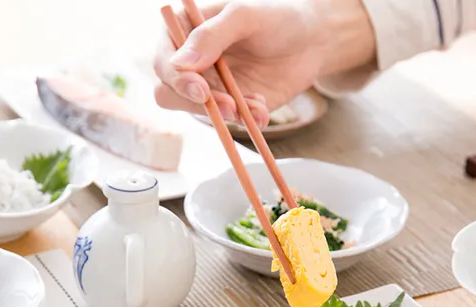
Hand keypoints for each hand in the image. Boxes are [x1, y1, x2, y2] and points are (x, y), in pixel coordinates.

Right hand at [153, 0, 375, 125]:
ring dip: (226, 114)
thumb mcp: (245, 16)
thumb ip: (212, 35)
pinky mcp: (230, 106)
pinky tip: (262, 106)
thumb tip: (179, 63)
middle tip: (229, 107)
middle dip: (197, 104)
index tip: (200, 89)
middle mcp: (190, 62)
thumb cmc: (276, 16)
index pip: (163, 61)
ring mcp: (209, 86)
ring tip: (257, 104)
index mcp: (184, 32)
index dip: (176, 79)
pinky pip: (228, 122)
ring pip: (199, 112)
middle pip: (170, 93)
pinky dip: (246, 119)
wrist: (311, 39)